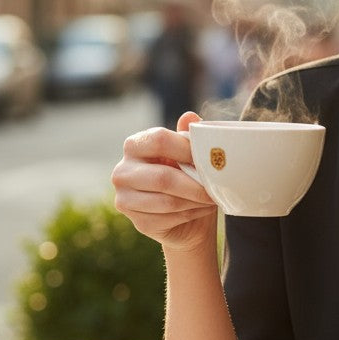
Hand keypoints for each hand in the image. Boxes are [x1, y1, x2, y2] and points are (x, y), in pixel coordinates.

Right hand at [112, 111, 217, 252]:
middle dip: (195, 185)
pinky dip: (191, 214)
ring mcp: (125, 199)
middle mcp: (122, 171)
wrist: (188, 218)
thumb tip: (189, 117)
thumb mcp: (190, 156)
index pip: (158, 140)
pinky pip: (170, 218)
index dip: (187, 149)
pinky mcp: (137, 223)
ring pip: (169, 201)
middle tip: (216, 187)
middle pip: (163, 177)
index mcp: (135, 146)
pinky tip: (200, 209)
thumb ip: (188, 137)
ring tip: (211, 198)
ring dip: (196, 201)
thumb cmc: (188, 179)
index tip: (209, 158)